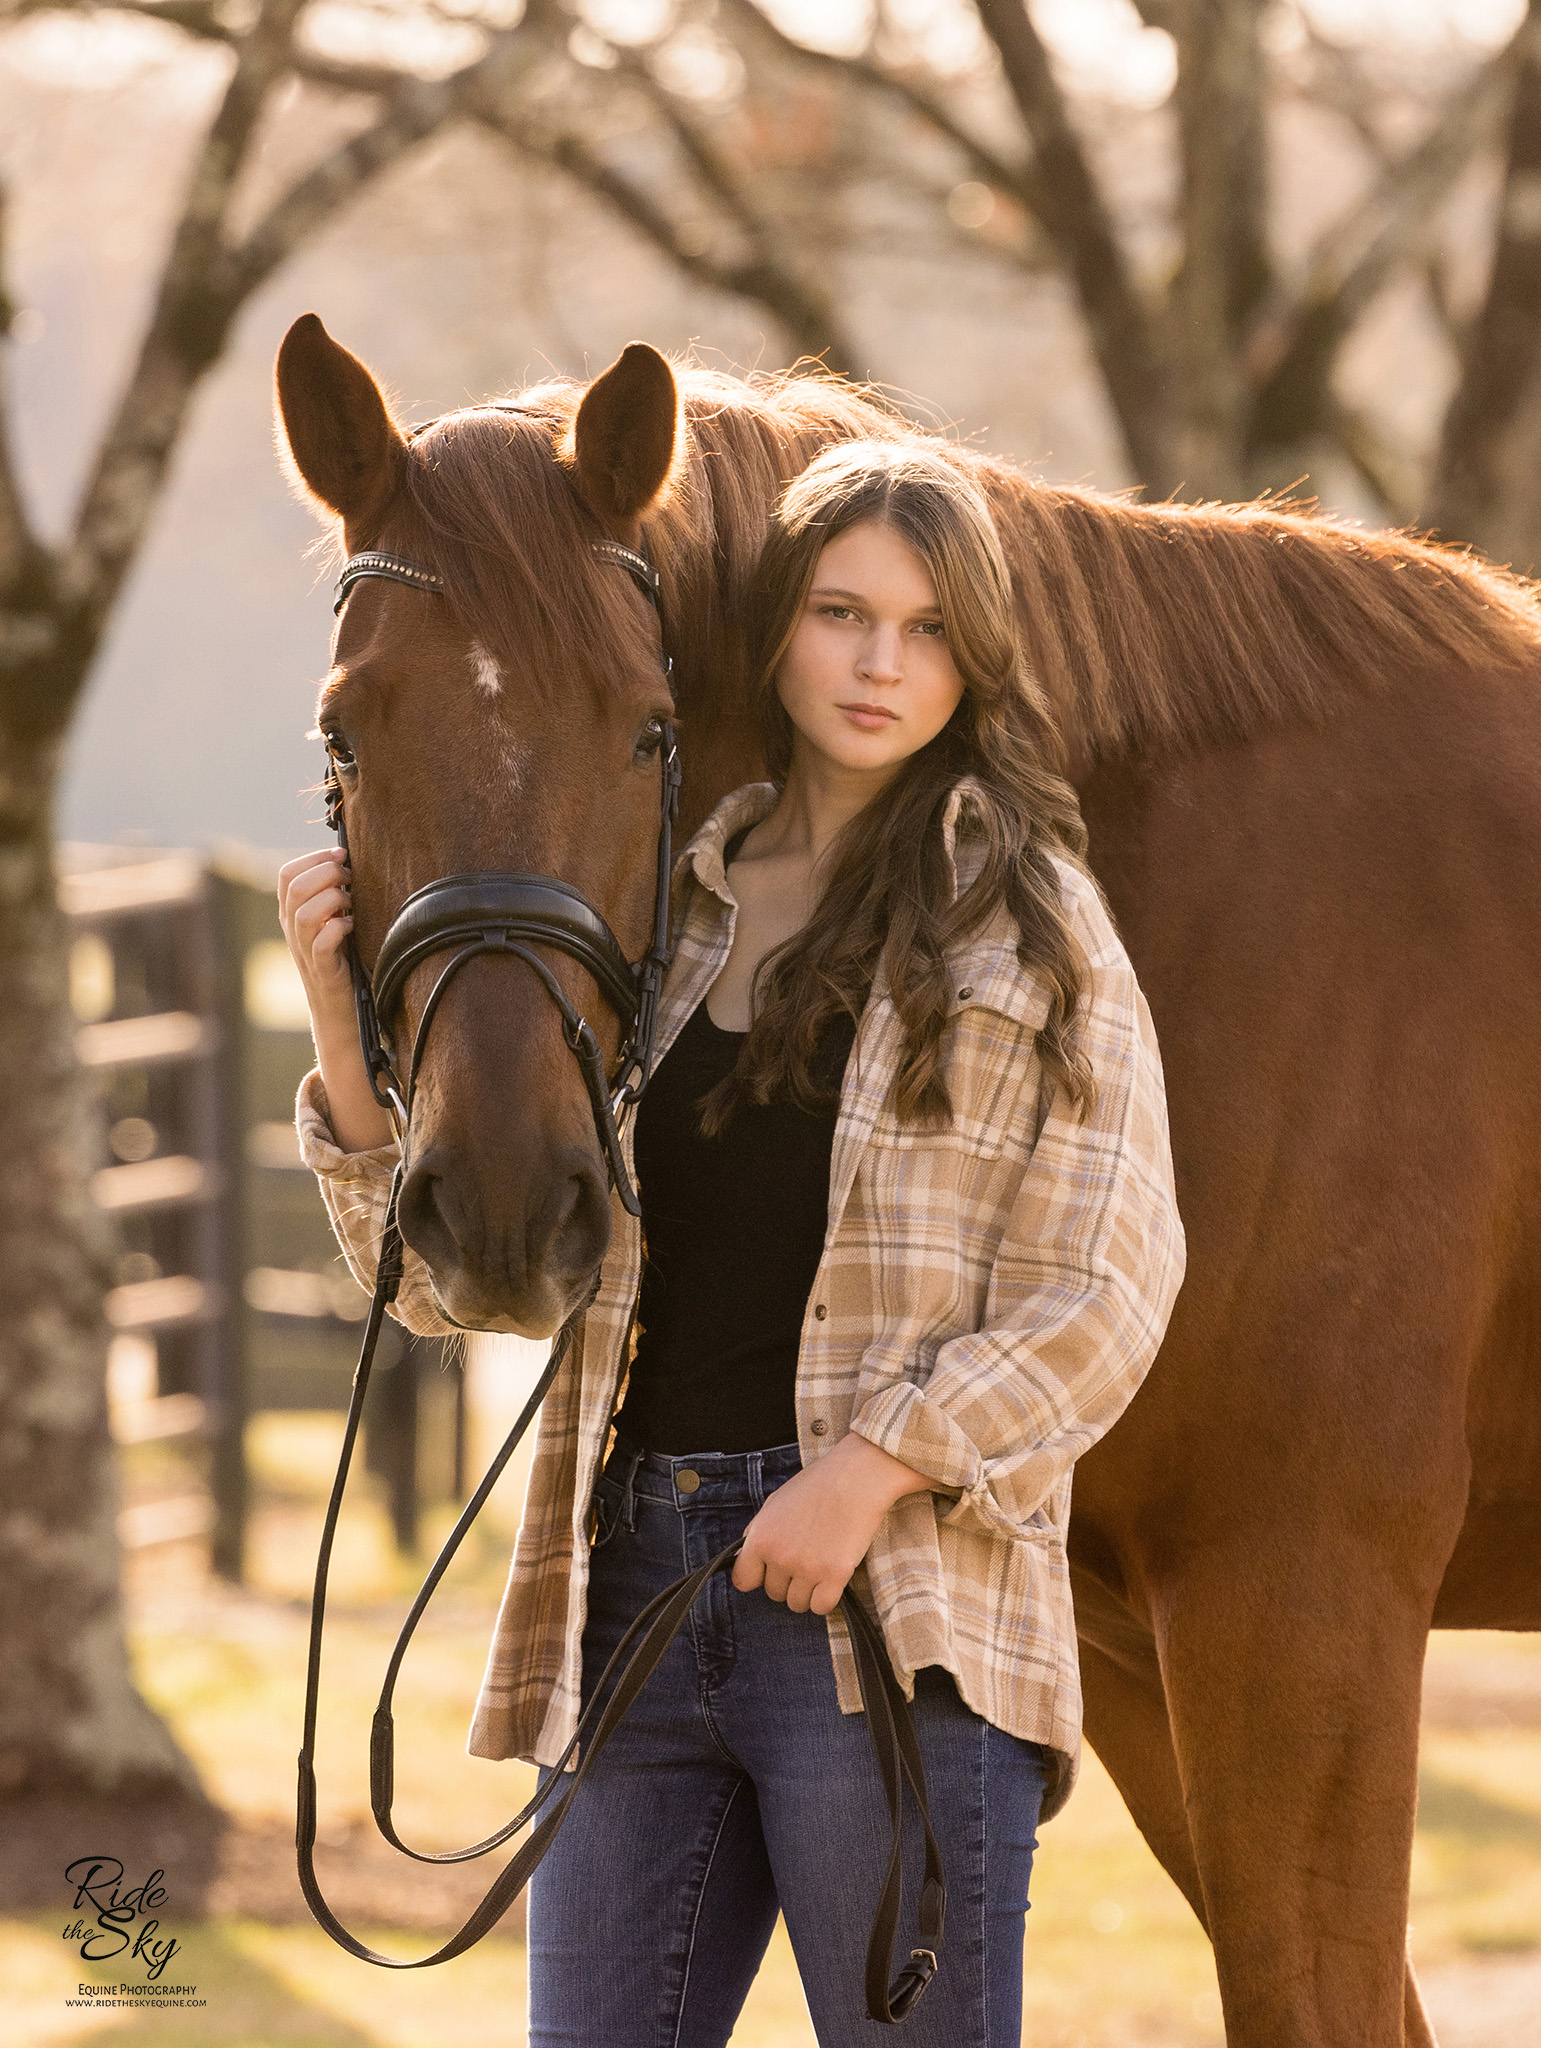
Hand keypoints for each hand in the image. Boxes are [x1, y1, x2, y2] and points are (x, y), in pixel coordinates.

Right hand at [278, 847, 354, 1018]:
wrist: (337, 1009)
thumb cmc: (341, 959)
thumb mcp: (331, 921)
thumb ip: (331, 895)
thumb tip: (347, 860)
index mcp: (291, 913)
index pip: (287, 874)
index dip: (314, 857)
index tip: (342, 854)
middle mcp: (292, 930)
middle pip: (295, 887)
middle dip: (328, 873)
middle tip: (351, 877)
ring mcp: (304, 950)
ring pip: (305, 913)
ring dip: (334, 899)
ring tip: (352, 903)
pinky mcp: (322, 970)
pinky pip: (322, 943)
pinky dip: (340, 928)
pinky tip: (353, 926)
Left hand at [732, 1433, 930, 1615]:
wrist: (854, 1478)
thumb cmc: (816, 1486)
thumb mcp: (774, 1503)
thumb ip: (757, 1532)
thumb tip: (744, 1556)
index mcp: (760, 1538)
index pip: (743, 1580)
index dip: (757, 1576)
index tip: (769, 1571)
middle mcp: (779, 1557)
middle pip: (774, 1593)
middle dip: (787, 1580)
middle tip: (804, 1558)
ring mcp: (807, 1569)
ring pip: (797, 1604)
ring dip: (807, 1591)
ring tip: (819, 1567)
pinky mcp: (834, 1576)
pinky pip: (821, 1607)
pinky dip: (826, 1599)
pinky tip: (832, 1580)